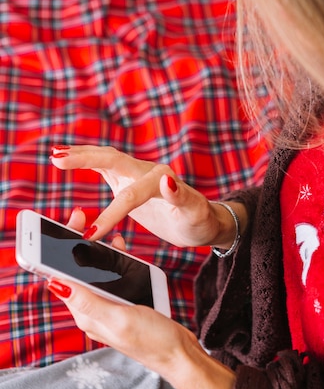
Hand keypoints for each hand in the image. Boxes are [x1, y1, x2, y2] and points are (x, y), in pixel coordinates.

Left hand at [50, 206, 236, 388]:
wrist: (179, 355)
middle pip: (74, 271)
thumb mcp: (119, 318)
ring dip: (92, 249)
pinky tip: (118, 247)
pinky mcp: (122, 304)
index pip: (61, 277)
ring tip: (97, 226)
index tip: (64, 224)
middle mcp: (92, 310)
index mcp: (86, 314)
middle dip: (72, 243)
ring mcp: (107, 307)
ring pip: (93, 272)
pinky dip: (112, 260)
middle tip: (79, 216)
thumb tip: (55, 283)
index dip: (58, 249)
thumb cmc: (153, 340)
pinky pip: (111, 277)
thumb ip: (88, 301)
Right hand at [51, 145, 242, 247]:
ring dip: (82, 155)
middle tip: (57, 158)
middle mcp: (147, 171)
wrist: (202, 220)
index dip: (110, 215)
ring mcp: (137, 174)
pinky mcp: (129, 180)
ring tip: (56, 154)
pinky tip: (69, 158)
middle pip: (113, 159)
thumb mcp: (196, 214)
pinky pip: (105, 167)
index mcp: (162, 179)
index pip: (130, 196)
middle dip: (85, 158)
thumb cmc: (200, 221)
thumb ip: (183, 197)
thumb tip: (168, 180)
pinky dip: (87, 161)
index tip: (92, 234)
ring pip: (106, 159)